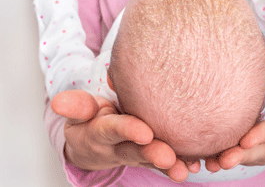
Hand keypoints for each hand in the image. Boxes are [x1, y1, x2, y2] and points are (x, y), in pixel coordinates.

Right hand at [51, 90, 196, 181]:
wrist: (96, 142)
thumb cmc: (91, 119)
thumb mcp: (80, 111)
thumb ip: (76, 106)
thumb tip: (58, 102)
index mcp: (102, 132)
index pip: (113, 130)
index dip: (127, 130)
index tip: (145, 132)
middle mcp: (119, 147)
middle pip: (135, 151)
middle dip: (152, 154)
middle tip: (169, 158)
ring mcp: (135, 153)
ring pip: (152, 161)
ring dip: (169, 166)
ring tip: (186, 170)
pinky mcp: (150, 155)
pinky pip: (165, 161)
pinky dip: (180, 163)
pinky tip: (198, 163)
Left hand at [204, 82, 264, 170]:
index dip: (262, 135)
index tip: (247, 138)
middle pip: (256, 151)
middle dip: (240, 155)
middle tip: (225, 159)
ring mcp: (263, 152)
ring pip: (244, 156)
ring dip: (228, 159)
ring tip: (212, 162)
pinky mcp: (253, 153)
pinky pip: (238, 156)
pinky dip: (221, 158)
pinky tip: (206, 160)